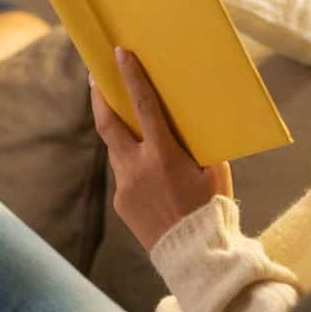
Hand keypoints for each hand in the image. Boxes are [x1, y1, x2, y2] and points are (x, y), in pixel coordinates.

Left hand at [90, 46, 233, 251]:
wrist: (195, 256)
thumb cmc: (212, 209)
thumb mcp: (214, 171)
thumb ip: (199, 144)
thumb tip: (191, 119)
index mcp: (163, 156)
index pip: (143, 107)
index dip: (131, 78)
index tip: (119, 54)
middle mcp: (137, 169)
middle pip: (108, 124)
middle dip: (100, 97)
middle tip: (96, 76)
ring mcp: (125, 187)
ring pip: (117, 150)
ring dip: (121, 135)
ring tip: (129, 122)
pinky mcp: (121, 203)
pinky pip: (124, 175)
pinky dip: (133, 166)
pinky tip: (149, 172)